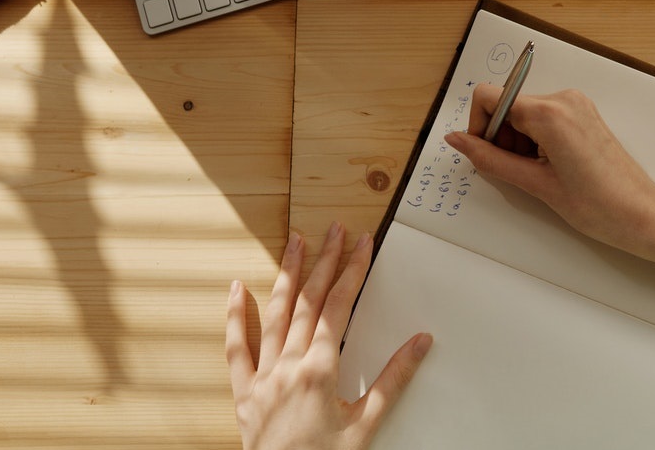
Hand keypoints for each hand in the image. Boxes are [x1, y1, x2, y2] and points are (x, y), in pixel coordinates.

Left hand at [227, 224, 431, 449]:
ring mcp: (262, 377)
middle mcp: (287, 366)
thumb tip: (419, 342)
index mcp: (319, 371)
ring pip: (274, 314)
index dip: (353, 270)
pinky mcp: (244, 393)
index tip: (362, 243)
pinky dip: (235, 316)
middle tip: (334, 229)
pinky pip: (235, 348)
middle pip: (308, 301)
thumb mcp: (366, 425)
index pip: (339, 307)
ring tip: (295, 242)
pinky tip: (236, 288)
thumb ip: (393, 380)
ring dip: (287, 275)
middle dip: (324, 261)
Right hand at [445, 86, 654, 294]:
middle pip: (506, 105)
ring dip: (518, 141)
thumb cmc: (598, 205)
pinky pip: (543, 118)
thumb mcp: (535, 185)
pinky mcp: (583, 114)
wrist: (642, 215)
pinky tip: (549, 167)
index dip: (479, 126)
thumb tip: (458, 141)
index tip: (485, 154)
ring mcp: (576, 104)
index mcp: (550, 112)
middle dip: (500, 138)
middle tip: (517, 172)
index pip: (489, 96)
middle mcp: (563, 99)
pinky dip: (535, 140)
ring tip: (538, 174)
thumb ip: (490, 159)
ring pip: (523, 113)